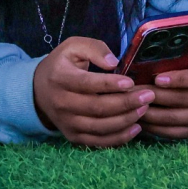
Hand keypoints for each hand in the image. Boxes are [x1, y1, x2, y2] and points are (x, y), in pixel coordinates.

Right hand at [32, 37, 155, 148]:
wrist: (39, 90)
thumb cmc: (63, 64)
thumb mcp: (73, 46)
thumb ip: (94, 48)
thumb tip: (113, 62)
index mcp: (60, 78)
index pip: (88, 84)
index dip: (110, 84)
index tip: (131, 81)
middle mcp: (61, 103)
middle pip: (97, 108)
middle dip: (126, 103)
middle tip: (148, 96)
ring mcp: (66, 123)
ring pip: (100, 127)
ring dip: (125, 120)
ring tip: (144, 109)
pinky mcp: (73, 136)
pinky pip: (98, 142)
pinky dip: (118, 138)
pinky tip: (135, 128)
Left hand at [138, 49, 187, 139]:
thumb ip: (176, 51)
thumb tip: (149, 54)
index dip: (178, 79)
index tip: (158, 78)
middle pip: (182, 99)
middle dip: (154, 95)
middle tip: (133, 90)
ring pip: (173, 118)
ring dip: (149, 111)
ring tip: (130, 103)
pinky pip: (171, 132)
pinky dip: (152, 126)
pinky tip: (138, 117)